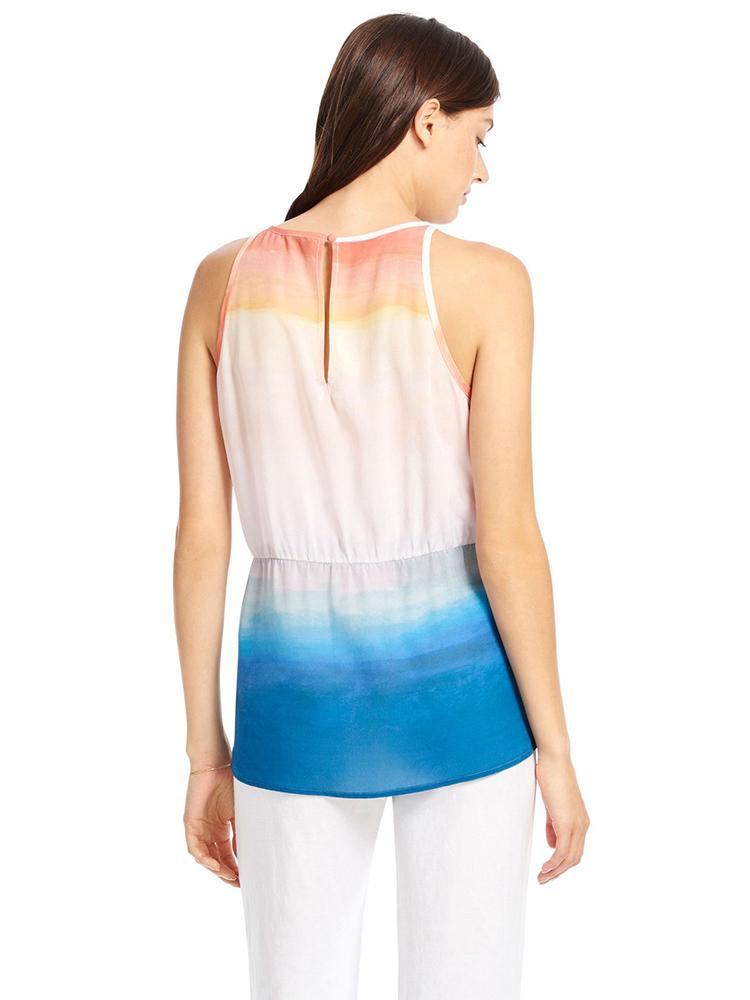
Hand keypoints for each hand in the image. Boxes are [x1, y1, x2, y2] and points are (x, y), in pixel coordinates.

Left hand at [183, 763, 239, 886]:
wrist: (216, 763)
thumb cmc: (232, 781)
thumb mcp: (241, 810)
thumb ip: (244, 829)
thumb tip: (255, 850)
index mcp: (222, 828)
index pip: (228, 854)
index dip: (237, 867)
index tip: (247, 878)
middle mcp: (209, 831)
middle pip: (217, 859)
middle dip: (228, 873)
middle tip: (239, 883)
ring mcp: (199, 829)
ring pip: (206, 857)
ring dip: (217, 869)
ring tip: (230, 877)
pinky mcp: (190, 824)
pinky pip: (195, 848)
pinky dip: (205, 859)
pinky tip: (216, 866)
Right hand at [534, 750, 589, 883]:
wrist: (555, 761)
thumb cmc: (552, 777)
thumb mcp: (553, 806)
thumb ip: (554, 825)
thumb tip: (552, 843)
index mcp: (580, 821)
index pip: (575, 850)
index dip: (562, 863)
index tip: (548, 870)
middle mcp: (582, 825)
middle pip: (574, 858)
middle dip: (559, 872)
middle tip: (543, 879)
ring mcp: (577, 825)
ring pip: (569, 858)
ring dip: (555, 871)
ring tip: (541, 877)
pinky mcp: (567, 823)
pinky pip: (562, 851)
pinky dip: (554, 863)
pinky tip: (545, 867)